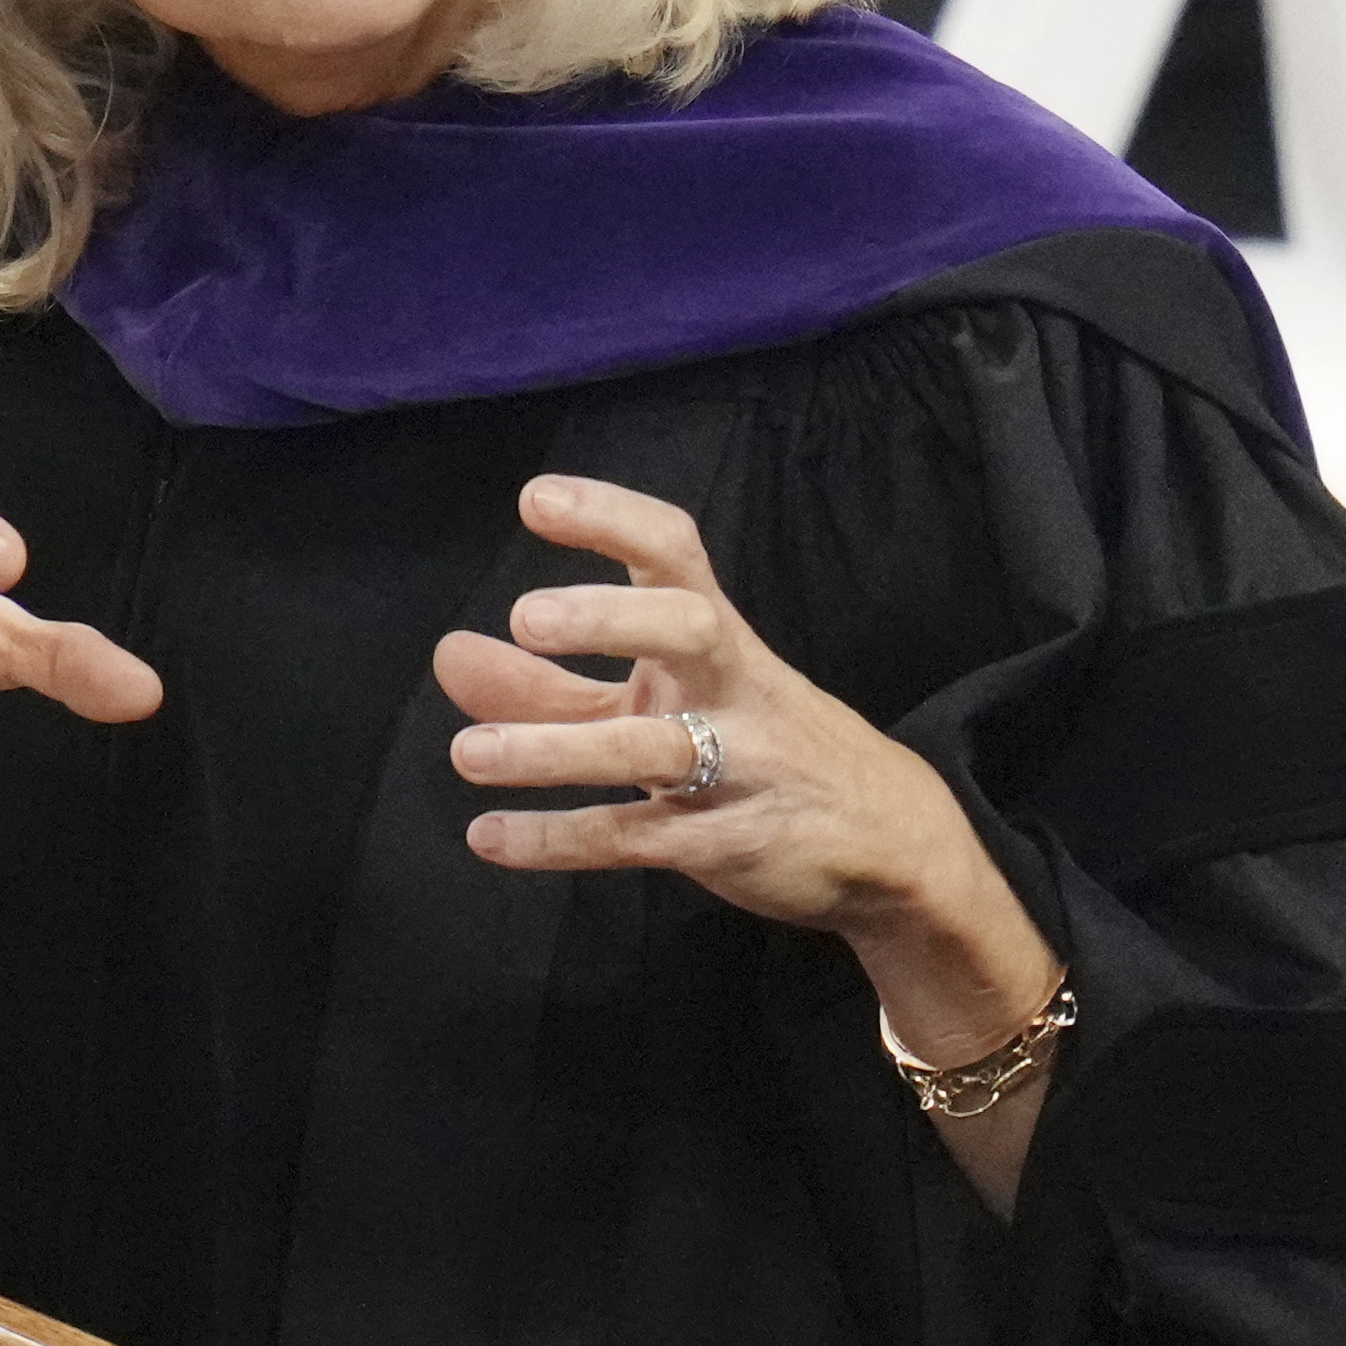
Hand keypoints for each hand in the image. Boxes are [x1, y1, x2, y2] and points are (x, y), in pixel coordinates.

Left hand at [437, 474, 1064, 1197]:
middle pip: (689, 627)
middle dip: (611, 616)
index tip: (537, 499)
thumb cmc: (759, 749)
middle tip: (527, 617)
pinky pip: (638, 838)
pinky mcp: (729, 842)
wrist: (895, 845)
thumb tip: (451, 654)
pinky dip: (559, 839)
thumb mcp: (661, 705)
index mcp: (718, 639)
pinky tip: (489, 837)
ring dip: (556, 748)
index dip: (611, 519)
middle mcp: (734, 688)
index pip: (675, 554)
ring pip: (652, 748)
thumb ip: (551, 687)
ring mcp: (739, 765)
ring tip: (466, 753)